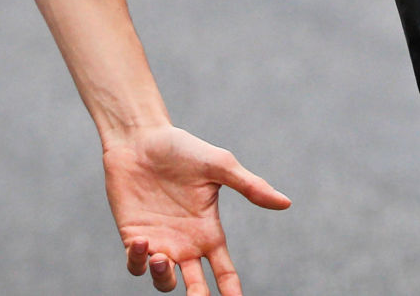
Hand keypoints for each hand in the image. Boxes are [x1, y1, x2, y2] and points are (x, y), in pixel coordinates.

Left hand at [103, 124, 289, 295]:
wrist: (141, 138)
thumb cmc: (182, 149)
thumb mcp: (219, 166)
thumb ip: (250, 186)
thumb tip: (286, 202)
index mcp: (208, 232)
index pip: (224, 271)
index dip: (231, 291)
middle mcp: (185, 243)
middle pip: (195, 286)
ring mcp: (159, 242)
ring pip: (164, 282)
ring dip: (163, 277)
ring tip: (161, 258)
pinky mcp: (133, 237)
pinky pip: (135, 265)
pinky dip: (138, 261)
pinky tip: (143, 242)